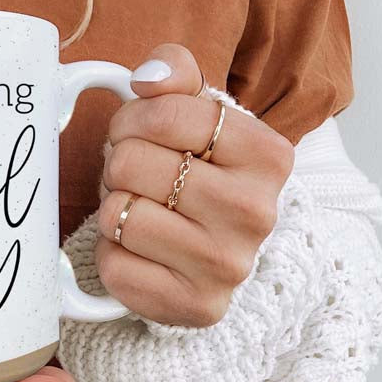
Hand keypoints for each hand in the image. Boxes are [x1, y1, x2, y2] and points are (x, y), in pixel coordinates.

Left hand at [96, 43, 294, 327]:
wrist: (219, 256)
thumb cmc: (201, 176)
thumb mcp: (199, 115)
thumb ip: (176, 74)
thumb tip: (150, 75)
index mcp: (268, 155)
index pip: (166, 113)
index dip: (134, 118)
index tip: (139, 132)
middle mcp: (256, 213)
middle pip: (130, 163)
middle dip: (119, 165)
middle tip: (138, 178)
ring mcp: (228, 266)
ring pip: (118, 215)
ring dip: (115, 209)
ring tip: (141, 212)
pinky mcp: (195, 307)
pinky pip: (114, 267)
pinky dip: (113, 255)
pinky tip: (141, 252)